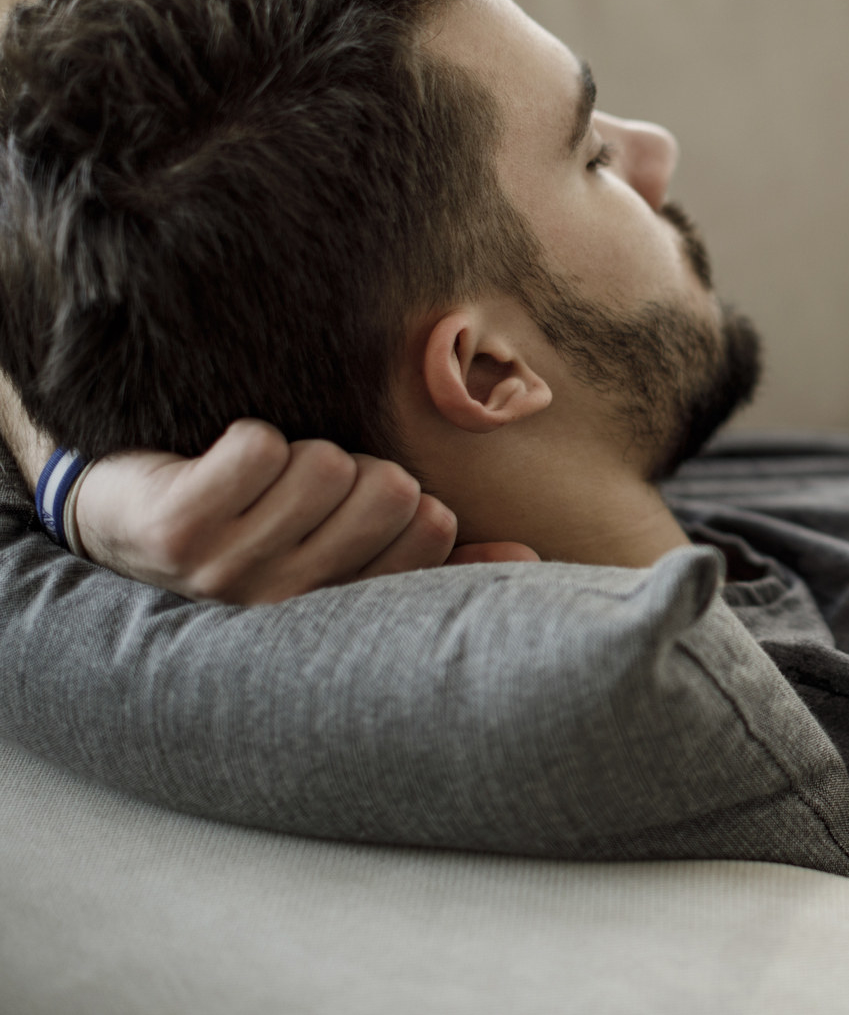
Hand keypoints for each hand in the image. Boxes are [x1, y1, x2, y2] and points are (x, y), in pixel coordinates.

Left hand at [70, 420, 536, 604]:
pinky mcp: (179, 531)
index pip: (428, 523)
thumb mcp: (344, 552)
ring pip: (323, 464)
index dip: (399, 491)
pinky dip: (244, 440)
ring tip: (255, 487)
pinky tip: (218, 471)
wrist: (117, 527)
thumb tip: (527, 559)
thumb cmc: (250, 532)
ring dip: (293, 454)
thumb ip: (433, 558)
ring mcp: (227, 575)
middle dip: (350, 467)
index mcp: (335, 612)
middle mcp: (287, 608)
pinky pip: (259, 448)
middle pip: (386, 488)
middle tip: (297, 496)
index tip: (351, 508)